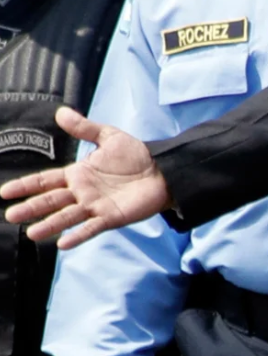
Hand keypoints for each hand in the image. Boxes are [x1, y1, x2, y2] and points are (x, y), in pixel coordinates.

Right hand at [0, 107, 170, 247]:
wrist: (163, 170)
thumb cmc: (136, 156)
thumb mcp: (109, 137)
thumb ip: (84, 128)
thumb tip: (61, 112)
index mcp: (78, 174)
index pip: (45, 180)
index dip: (25, 186)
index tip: (4, 192)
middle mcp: (82, 192)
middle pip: (51, 201)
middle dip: (31, 208)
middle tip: (11, 216)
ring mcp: (95, 206)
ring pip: (67, 216)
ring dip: (50, 224)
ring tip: (32, 233)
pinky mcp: (111, 217)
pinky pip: (91, 227)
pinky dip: (78, 235)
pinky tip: (63, 243)